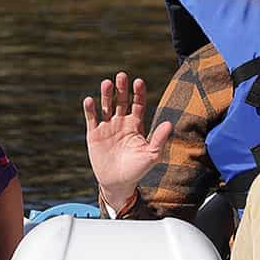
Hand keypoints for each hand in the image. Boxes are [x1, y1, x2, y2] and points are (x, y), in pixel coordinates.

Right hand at [82, 71, 172, 209]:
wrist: (118, 183)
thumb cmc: (137, 170)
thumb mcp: (151, 155)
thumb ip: (159, 139)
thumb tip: (169, 123)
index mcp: (136, 124)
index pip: (138, 104)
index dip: (138, 93)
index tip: (138, 82)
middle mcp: (121, 122)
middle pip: (122, 100)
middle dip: (122, 88)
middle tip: (121, 76)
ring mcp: (107, 127)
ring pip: (106, 106)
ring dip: (106, 95)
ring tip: (106, 83)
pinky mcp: (94, 134)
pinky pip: (92, 118)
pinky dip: (90, 109)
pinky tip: (90, 100)